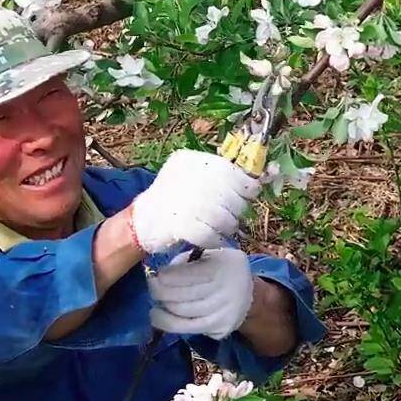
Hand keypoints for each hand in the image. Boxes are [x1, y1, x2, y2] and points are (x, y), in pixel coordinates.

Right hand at [129, 150, 260, 253]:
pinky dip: (217, 239)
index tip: (250, 193)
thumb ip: (221, 175)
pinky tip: (215, 238)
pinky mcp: (179, 224)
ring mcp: (182, 201)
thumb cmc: (174, 198)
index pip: (231, 171)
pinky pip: (211, 234)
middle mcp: (186, 178)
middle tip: (232, 215)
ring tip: (223, 228)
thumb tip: (259, 179)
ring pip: (224, 217)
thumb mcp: (193, 176)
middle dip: (237, 209)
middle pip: (230, 196)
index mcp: (190, 161)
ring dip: (229, 226)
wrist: (142, 221)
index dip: (247, 185)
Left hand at [148, 247, 254, 339]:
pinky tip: (157, 317)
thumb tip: (161, 274)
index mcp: (223, 266)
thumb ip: (189, 260)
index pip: (188, 275)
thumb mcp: (211, 255)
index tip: (156, 275)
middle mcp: (226, 290)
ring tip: (154, 302)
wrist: (248, 294)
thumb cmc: (222, 269)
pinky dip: (168, 324)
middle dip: (160, 291)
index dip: (167, 276)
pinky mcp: (221, 327)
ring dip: (163, 307)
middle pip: (183, 295)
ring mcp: (224, 311)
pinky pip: (189, 328)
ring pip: (183, 312)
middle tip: (152, 287)